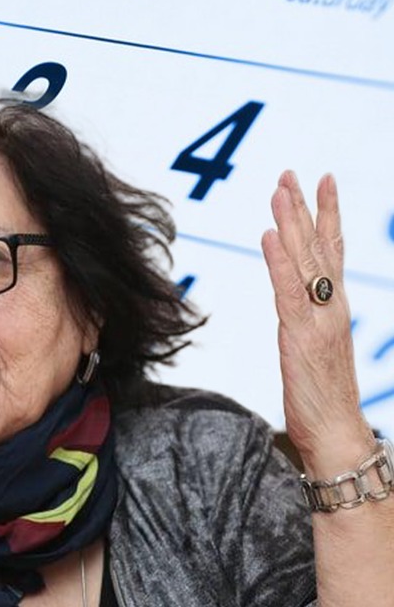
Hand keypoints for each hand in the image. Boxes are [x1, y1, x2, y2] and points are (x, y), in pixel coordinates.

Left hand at [259, 171, 371, 471]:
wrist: (336, 434)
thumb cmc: (321, 398)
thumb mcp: (310, 350)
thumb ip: (305, 322)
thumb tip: (292, 307)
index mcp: (334, 308)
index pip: (333, 251)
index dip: (328, 215)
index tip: (323, 181)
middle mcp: (332, 306)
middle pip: (319, 246)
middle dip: (304, 207)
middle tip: (292, 172)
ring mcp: (320, 319)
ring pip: (305, 260)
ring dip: (291, 222)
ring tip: (281, 189)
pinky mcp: (302, 335)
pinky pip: (289, 290)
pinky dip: (279, 261)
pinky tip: (269, 235)